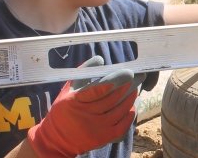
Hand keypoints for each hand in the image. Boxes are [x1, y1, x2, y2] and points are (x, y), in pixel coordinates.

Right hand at [27, 56, 144, 156]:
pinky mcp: (103, 138)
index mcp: (75, 101)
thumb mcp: (68, 89)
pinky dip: (129, 115)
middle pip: (113, 98)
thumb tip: (100, 59)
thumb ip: (84, 72)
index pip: (97, 90)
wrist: (57, 139)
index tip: (128, 72)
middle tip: (140, 76)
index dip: (115, 81)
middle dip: (129, 85)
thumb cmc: (64, 109)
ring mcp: (96, 128)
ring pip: (119, 111)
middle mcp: (86, 115)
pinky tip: (132, 106)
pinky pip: (122, 126)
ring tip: (136, 88)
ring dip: (130, 97)